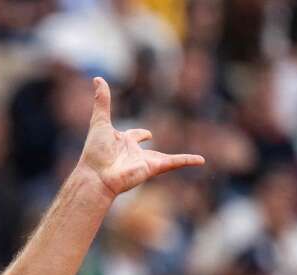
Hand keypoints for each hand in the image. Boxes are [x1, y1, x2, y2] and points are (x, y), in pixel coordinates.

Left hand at [77, 77, 204, 198]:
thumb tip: (97, 78)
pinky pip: (174, 162)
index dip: (137, 134)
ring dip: (179, 159)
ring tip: (194, 160)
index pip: (132, 135)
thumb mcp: (100, 121)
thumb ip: (102, 101)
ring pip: (165, 158)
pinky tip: (201, 160)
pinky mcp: (153, 167)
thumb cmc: (95, 151)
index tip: (145, 135)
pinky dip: (187, 160)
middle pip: (145, 148)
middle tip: (149, 137)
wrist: (97, 175)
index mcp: (122, 142)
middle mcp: (133, 153)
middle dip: (145, 143)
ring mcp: (144, 161)